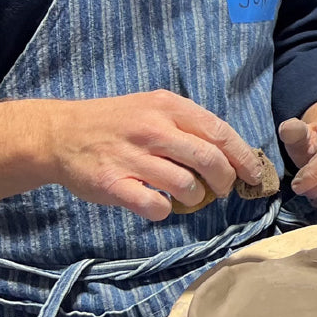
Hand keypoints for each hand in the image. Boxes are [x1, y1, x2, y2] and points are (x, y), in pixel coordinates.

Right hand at [43, 90, 263, 220]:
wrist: (63, 133)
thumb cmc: (116, 121)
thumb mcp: (152, 107)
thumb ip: (186, 125)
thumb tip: (228, 152)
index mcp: (167, 106)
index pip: (218, 131)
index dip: (242, 156)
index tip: (253, 174)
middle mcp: (153, 128)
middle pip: (209, 159)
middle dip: (224, 180)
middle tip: (222, 190)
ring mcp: (134, 157)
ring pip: (186, 185)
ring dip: (196, 197)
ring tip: (188, 195)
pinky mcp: (115, 184)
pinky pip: (156, 206)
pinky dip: (165, 210)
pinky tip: (159, 203)